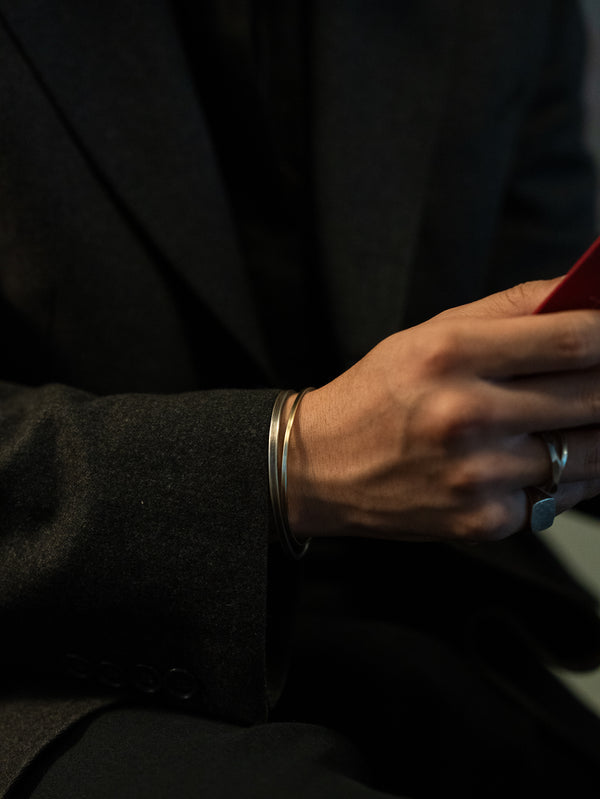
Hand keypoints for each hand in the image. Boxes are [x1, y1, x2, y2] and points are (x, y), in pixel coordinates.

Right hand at [286, 279, 599, 541]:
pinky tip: (545, 458)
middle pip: (592, 395)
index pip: (570, 338)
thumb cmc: (376, 394)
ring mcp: (477, 475)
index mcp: (449, 356)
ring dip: (598, 431)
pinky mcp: (484, 519)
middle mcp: (465, 416)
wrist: (321, 468)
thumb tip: (579, 297)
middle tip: (599, 376)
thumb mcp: (427, 335)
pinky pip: (560, 496)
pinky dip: (568, 476)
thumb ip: (508, 311)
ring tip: (580, 417)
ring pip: (589, 453)